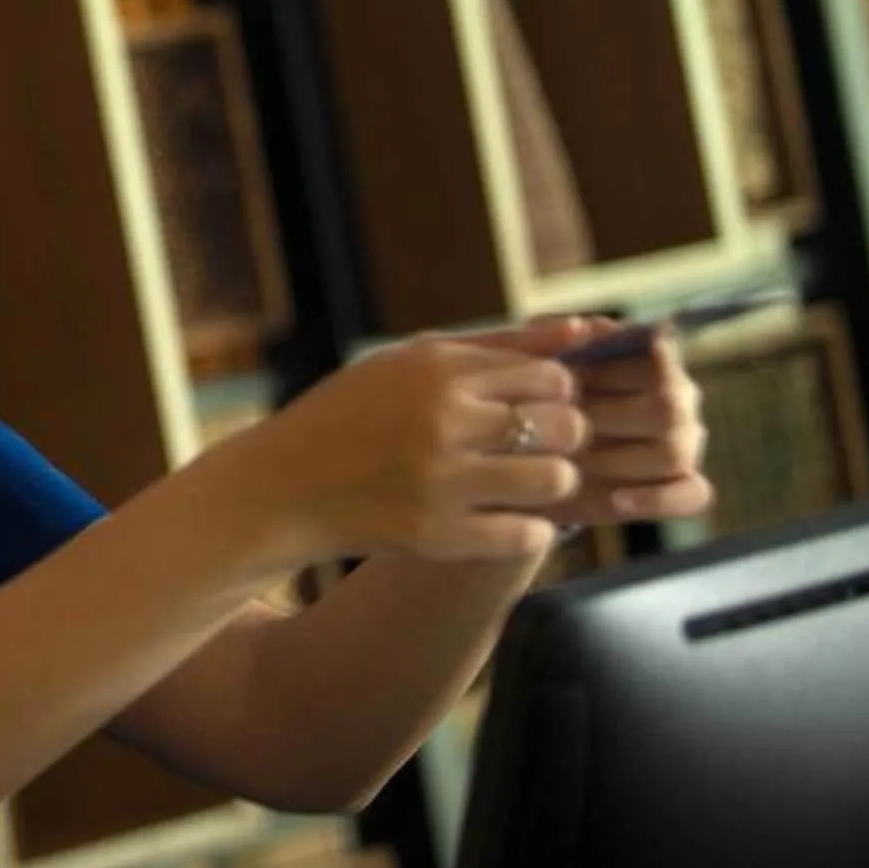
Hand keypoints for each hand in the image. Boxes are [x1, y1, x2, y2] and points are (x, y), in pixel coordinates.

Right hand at [192, 332, 586, 567]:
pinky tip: (500, 518)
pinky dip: (526, 529)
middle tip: (536, 447)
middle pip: (566, 424)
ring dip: (551, 484)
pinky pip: (527, 534)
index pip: (552, 376)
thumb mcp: (410, 363)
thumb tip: (587, 331)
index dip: (555, 395)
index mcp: (436, 371)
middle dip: (565, 437)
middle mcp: (441, 421)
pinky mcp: (436, 536)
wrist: (282, 486)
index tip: (532, 406)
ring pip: (556, 479)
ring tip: (523, 483)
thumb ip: (498, 346)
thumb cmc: (352, 415)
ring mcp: (440, 481)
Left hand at [489, 315, 713, 524]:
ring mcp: (683, 442)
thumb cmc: (528, 399)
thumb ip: (545, 340)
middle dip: (607, 421)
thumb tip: (577, 327)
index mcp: (650, 359)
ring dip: (620, 462)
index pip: (655, 357)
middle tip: (557, 432)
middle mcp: (677, 398)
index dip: (606, 372)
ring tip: (573, 466)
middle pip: (666, 409)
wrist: (520, 454)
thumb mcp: (523, 366)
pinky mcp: (682, 485)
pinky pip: (693, 494)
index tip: (561, 383)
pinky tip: (616, 499)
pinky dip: (657, 498)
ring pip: (675, 452)